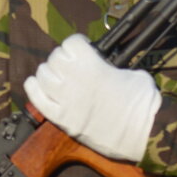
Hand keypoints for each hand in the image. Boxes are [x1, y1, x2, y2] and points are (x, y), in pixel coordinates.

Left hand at [23, 34, 160, 162]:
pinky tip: (40, 85)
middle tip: (72, 65)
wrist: (141, 134)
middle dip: (63, 58)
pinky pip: (36, 99)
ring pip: (42, 74)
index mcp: (92, 65)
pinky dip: (34, 89)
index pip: (71, 42)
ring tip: (59, 77)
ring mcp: (65, 100)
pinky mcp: (61, 119)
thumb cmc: (141, 104)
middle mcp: (74, 79)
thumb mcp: (134, 74)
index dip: (78, 44)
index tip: (83, 49)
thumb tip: (106, 65)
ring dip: (49, 72)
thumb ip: (115, 66)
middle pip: (55, 56)